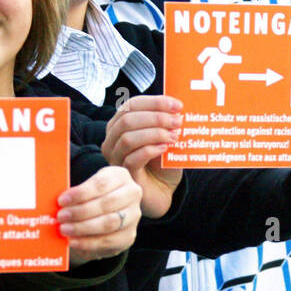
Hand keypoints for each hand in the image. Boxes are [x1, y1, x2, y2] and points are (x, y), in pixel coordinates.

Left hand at [57, 166, 140, 266]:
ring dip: (83, 227)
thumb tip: (57, 202)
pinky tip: (74, 241)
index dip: (81, 193)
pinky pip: (109, 241)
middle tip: (61, 217)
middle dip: (81, 211)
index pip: (101, 183)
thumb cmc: (93, 197)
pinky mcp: (129, 236)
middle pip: (107, 203)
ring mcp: (134, 215)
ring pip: (110, 222)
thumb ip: (76, 192)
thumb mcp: (88, 187)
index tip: (62, 200)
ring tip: (65, 229)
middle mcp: (132, 193)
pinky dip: (89, 242)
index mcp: (120, 176)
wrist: (107, 213)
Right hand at [102, 95, 182, 218]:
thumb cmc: (162, 160)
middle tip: (177, 122)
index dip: (154, 102)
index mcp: (120, 124)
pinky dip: (150, 150)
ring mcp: (115, 158)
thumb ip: (166, 121)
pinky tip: (165, 149)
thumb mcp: (165, 135)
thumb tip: (177, 107)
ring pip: (127, 139)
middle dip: (156, 118)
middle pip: (127, 120)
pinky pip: (132, 159)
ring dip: (154, 134)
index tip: (177, 105)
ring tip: (174, 136)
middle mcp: (112, 139)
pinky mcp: (124, 174)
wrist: (163, 189)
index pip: (131, 105)